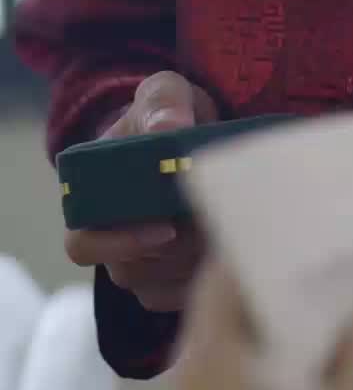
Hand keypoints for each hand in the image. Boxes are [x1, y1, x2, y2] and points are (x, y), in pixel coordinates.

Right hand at [64, 70, 217, 311]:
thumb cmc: (168, 114)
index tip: (166, 230)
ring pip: (159, 286)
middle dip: (177, 252)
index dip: (119, 244)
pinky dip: (207, 278)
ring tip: (229, 228)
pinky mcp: (169, 279)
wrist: (192, 131)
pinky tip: (231, 249)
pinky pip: (181, 296)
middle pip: (131, 271)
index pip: (83, 243)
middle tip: (217, 225)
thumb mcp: (164, 93)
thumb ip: (162, 103)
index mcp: (92, 199)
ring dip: (195, 264)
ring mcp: (139, 263)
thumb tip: (165, 130)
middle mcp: (109, 239)